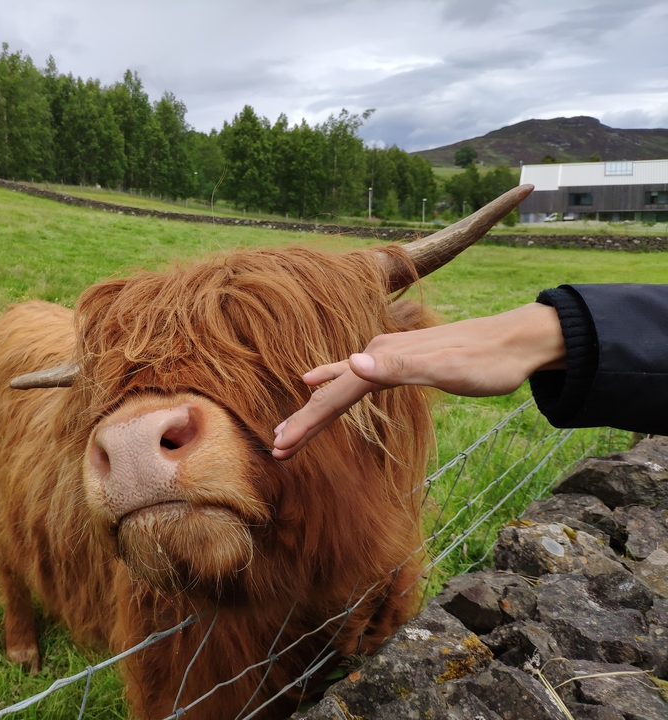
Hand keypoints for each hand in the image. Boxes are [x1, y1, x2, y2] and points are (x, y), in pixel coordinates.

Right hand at [272, 303, 565, 459]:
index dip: (308, 423)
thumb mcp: (447, 368)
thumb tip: (351, 363)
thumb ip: (398, 367)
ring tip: (288, 429)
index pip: (334, 396)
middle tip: (277, 448)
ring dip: (313, 409)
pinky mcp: (397, 361)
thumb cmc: (487, 361)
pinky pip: (352, 378)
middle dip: (303, 421)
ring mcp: (386, 355)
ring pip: (338, 386)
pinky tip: (316, 382)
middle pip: (331, 392)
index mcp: (382, 358)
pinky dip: (330, 385)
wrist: (518, 339)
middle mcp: (377, 353)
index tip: (281, 447)